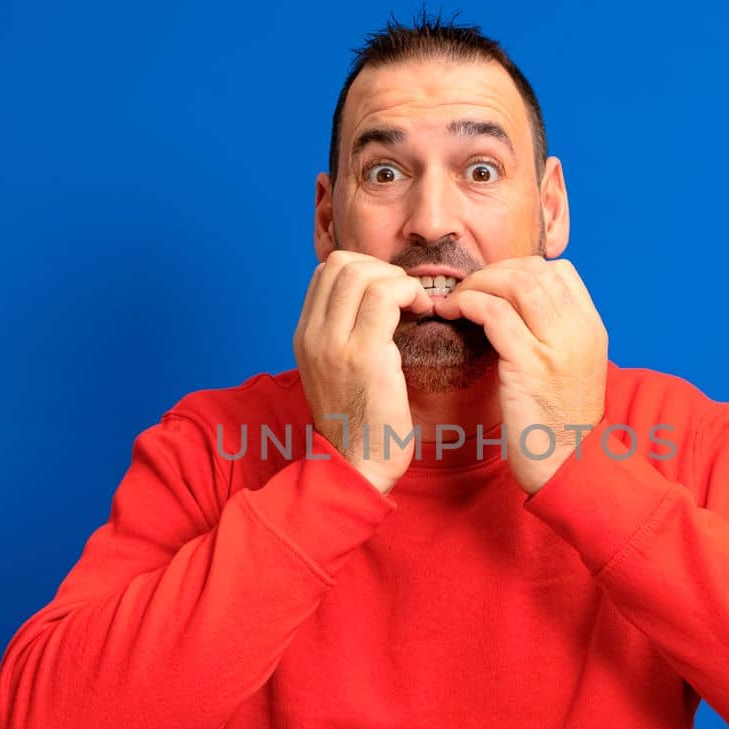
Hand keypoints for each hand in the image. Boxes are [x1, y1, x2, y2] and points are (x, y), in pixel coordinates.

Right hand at [293, 250, 432, 494]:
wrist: (357, 466)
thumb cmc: (360, 423)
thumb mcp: (338, 372)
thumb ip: (346, 335)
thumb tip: (378, 299)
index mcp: (305, 336)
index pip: (327, 270)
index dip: (365, 270)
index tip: (391, 295)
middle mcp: (312, 335)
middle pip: (343, 263)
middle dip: (383, 269)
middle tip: (406, 298)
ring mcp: (334, 343)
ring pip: (364, 273)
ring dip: (399, 281)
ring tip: (416, 306)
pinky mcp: (363, 354)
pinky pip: (387, 295)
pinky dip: (411, 293)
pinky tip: (424, 313)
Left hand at [431, 256, 607, 492]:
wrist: (568, 466)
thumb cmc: (558, 423)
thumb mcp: (570, 369)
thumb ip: (553, 336)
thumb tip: (516, 308)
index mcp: (592, 328)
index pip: (560, 270)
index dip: (519, 268)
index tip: (493, 285)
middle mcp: (580, 330)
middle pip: (534, 271)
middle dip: (492, 272)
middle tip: (466, 290)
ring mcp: (558, 345)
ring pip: (514, 283)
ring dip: (477, 284)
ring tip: (454, 300)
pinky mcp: (530, 364)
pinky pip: (494, 313)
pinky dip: (467, 304)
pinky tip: (451, 314)